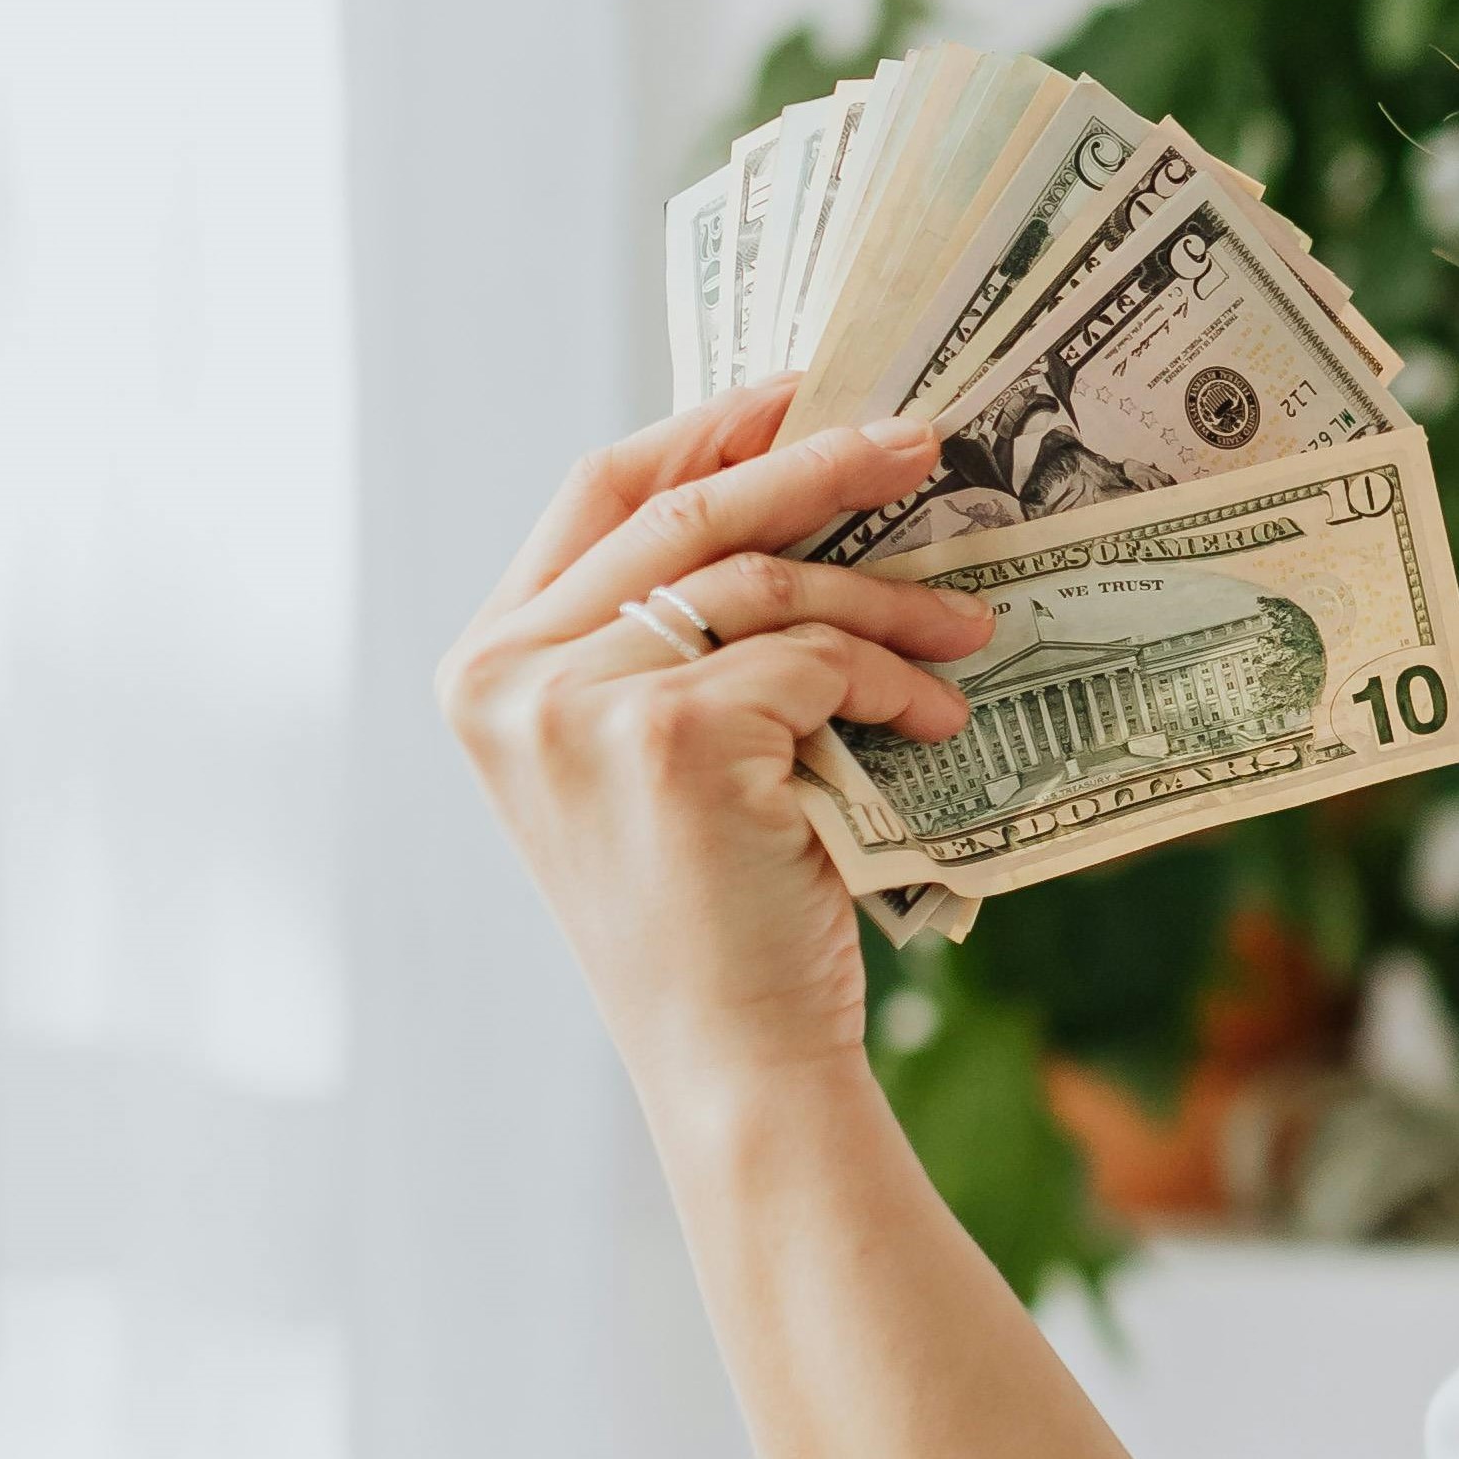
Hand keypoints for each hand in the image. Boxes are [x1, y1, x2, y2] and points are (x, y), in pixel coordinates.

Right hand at [437, 384, 1000, 1140]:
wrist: (736, 1063)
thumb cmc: (722, 922)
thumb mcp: (664, 758)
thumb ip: (675, 639)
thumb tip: (795, 496)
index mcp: (489, 666)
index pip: (600, 492)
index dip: (708, 430)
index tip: (809, 395)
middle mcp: (509, 675)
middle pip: (685, 508)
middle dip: (818, 464)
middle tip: (927, 447)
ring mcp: (578, 703)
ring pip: (762, 582)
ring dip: (886, 599)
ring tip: (970, 634)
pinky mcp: (670, 737)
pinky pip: (812, 660)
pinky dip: (893, 683)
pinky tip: (940, 723)